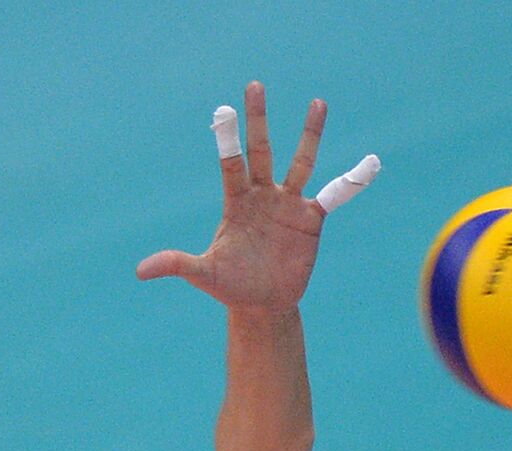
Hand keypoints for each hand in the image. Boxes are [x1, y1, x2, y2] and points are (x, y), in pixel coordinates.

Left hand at [137, 82, 366, 313]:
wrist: (262, 303)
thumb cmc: (230, 286)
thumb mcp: (203, 274)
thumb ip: (176, 264)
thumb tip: (140, 271)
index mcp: (236, 202)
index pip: (231, 164)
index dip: (228, 139)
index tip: (223, 110)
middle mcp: (263, 195)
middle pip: (262, 150)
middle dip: (258, 120)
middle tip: (254, 86)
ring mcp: (288, 204)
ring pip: (301, 162)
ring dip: (310, 134)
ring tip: (318, 102)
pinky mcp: (311, 219)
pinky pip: (335, 195)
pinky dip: (352, 181)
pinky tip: (371, 163)